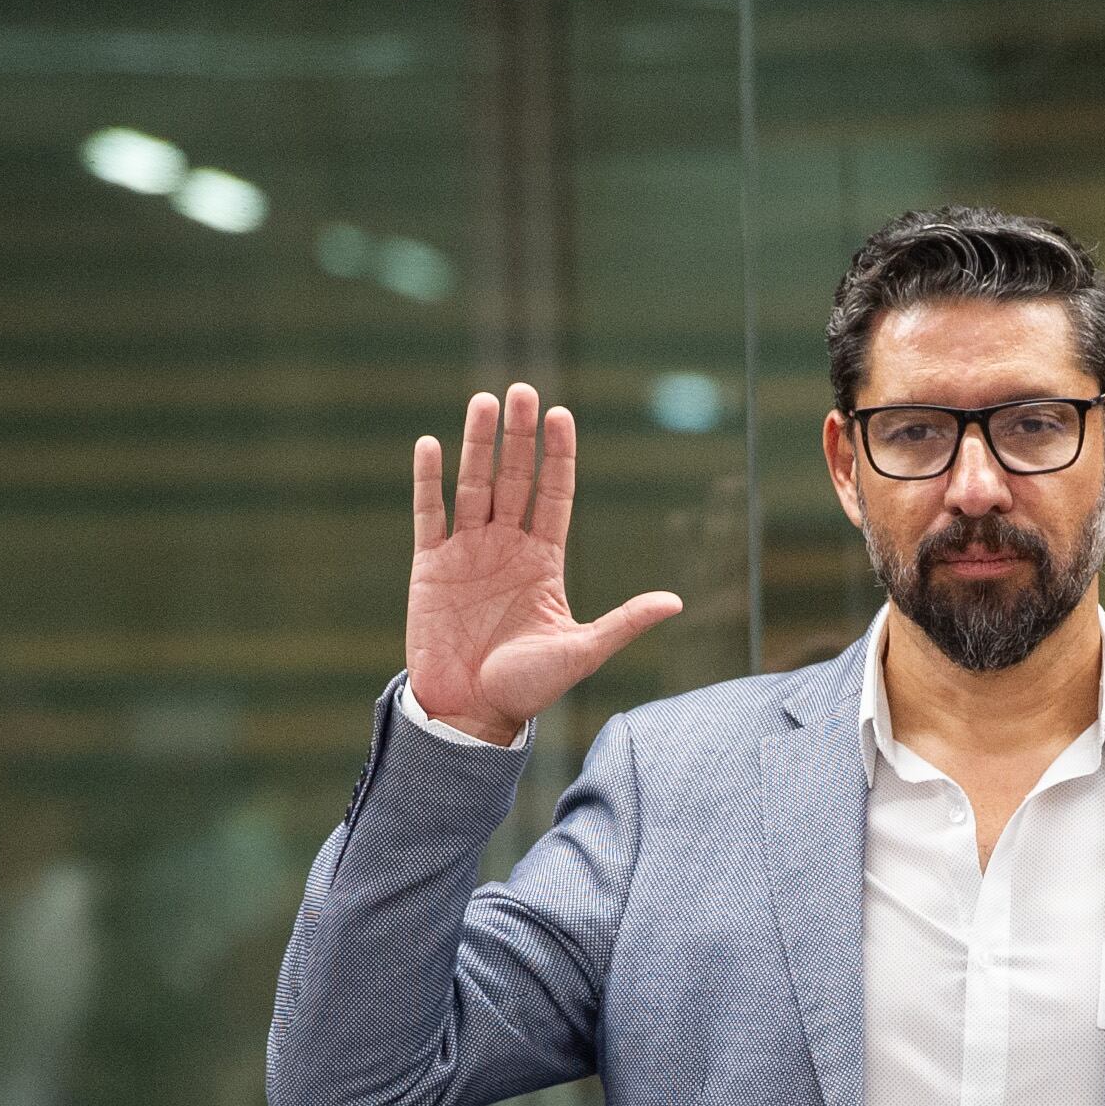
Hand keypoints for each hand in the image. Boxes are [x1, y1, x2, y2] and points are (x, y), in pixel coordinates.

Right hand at [407, 383, 680, 737]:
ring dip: (477, 444)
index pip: (554, 495)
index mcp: (543, 560)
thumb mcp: (583, 651)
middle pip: (513, 478)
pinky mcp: (431, 566)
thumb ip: (624, 621)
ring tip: (484, 401)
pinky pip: (429, 514)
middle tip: (523, 391)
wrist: (471, 714)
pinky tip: (432, 444)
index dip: (557, 456)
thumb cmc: (528, 689)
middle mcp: (506, 547)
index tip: (561, 416)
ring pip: (473, 485)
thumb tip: (675, 602)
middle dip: (518, 436)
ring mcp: (467, 553)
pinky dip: (429, 481)